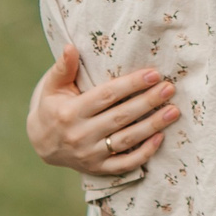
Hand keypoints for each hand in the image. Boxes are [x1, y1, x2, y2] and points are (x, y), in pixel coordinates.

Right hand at [28, 44, 179, 175]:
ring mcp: (90, 155)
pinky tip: (160, 138)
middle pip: (121, 117)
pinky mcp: (98, 168)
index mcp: (70, 112)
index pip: (106, 96)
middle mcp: (80, 135)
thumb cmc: (52, 106)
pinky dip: (144, 153)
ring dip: (153, 126)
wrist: (41, 143)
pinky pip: (125, 164)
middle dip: (148, 102)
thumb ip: (63, 67)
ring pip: (127, 140)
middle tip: (169, 89)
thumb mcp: (52, 86)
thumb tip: (71, 46)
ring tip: (174, 111)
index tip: (153, 74)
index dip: (131, 84)